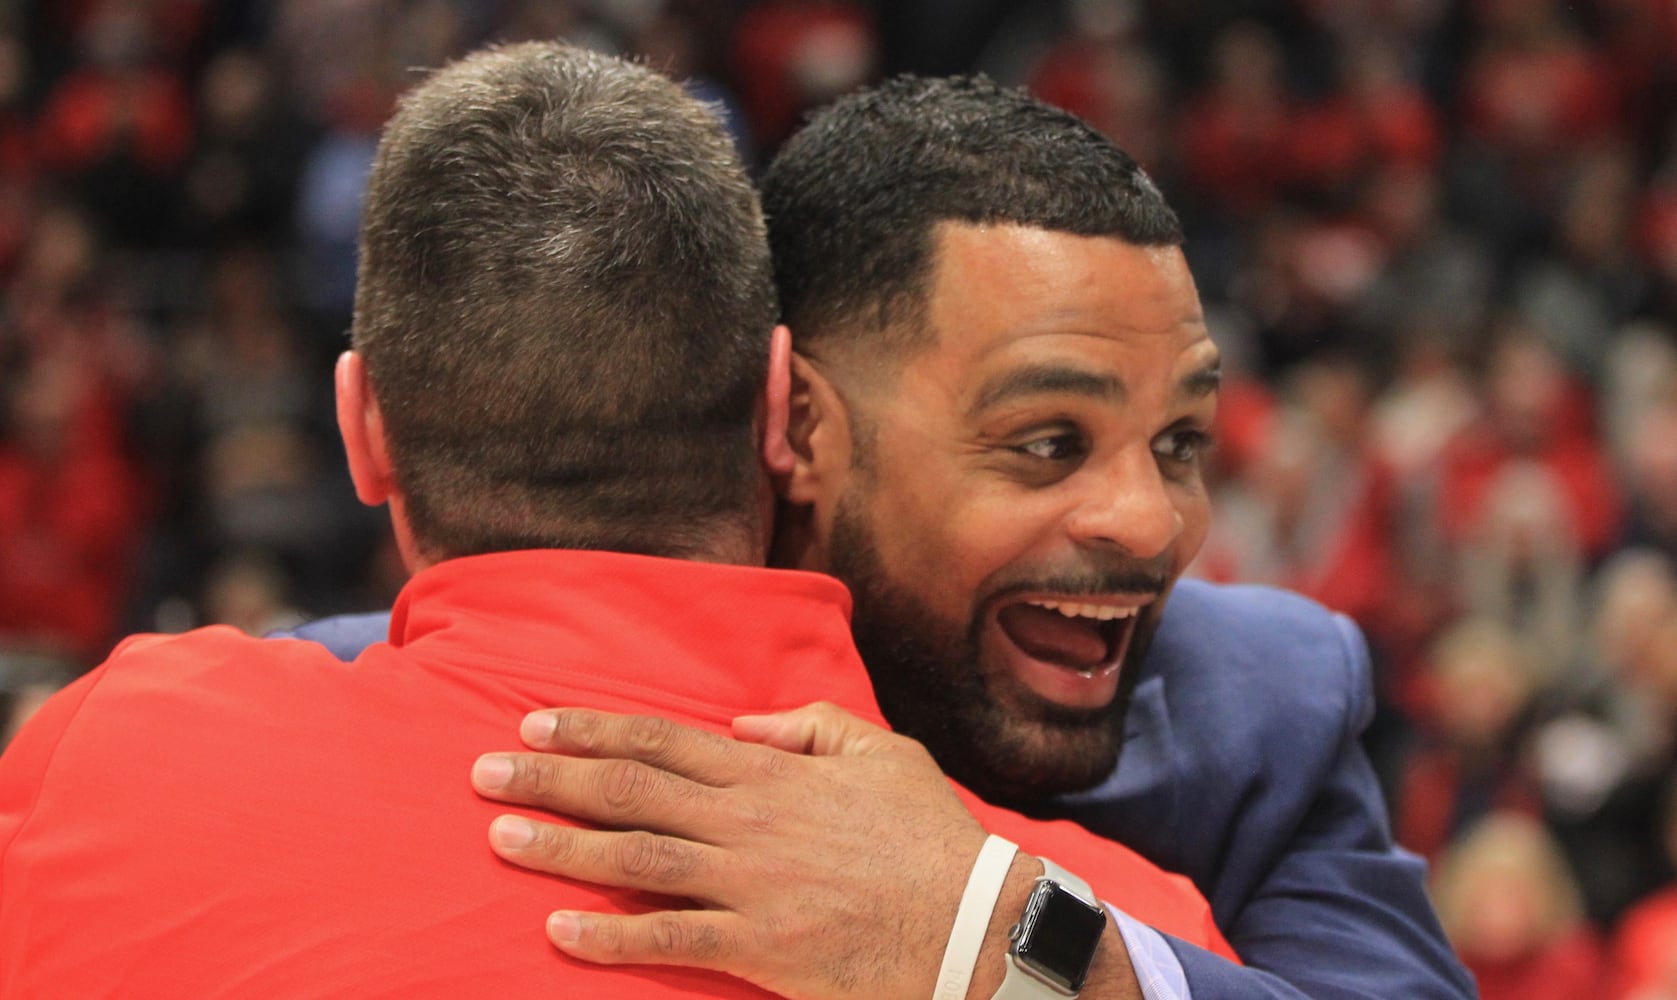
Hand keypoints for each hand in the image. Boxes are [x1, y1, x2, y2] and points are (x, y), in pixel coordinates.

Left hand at [472, 702, 989, 998]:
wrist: (976, 924)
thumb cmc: (932, 837)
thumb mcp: (883, 754)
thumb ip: (810, 726)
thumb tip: (746, 724)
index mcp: (773, 773)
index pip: (663, 740)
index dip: (594, 728)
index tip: (536, 723)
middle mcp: (749, 821)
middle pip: (631, 790)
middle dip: (552, 779)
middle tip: (483, 773)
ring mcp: (751, 884)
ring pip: (636, 858)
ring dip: (561, 847)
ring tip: (500, 837)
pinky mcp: (761, 946)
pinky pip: (670, 940)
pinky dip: (610, 938)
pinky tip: (557, 930)